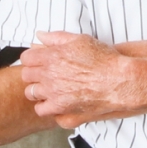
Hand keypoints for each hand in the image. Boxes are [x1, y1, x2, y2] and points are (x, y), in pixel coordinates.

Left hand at [20, 32, 136, 128]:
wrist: (120, 82)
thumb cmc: (103, 59)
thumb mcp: (80, 40)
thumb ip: (57, 37)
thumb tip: (39, 36)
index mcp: (51, 58)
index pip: (26, 58)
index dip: (33, 59)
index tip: (40, 60)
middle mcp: (49, 77)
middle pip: (26, 77)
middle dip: (34, 74)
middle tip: (46, 74)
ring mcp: (54, 96)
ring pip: (32, 94)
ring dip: (39, 90)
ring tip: (51, 88)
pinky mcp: (62, 112)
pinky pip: (43, 111)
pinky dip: (48, 107)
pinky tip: (57, 102)